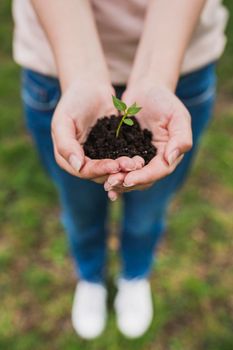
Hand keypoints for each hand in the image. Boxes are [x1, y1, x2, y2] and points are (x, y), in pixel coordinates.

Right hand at [51, 79, 143, 182]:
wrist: (90, 87)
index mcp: (67, 158)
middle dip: (116, 171)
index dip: (99, 170)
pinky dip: (129, 160)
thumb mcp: (63, 121)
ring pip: (112, 170)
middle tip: (132, 165)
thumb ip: (65, 144)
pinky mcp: (111, 151)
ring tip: (138, 163)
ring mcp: (98, 157)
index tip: (114, 165)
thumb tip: (76, 166)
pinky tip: (140, 158)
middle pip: (99, 174)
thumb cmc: (73, 101)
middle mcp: (82, 162)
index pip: (84, 171)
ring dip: (125, 169)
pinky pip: (120, 159)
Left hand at [104, 83, 192, 198]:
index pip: (159, 171)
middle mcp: (156, 161)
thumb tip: (170, 159)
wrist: (145, 89)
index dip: (144, 177)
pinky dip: (112, 175)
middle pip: (144, 179)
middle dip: (128, 182)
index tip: (128, 180)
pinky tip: (102, 180)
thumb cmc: (164, 100)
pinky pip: (120, 168)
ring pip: (131, 177)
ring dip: (119, 182)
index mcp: (170, 154)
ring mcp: (140, 159)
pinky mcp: (126, 154)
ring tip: (106, 184)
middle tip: (111, 183)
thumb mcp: (177, 115)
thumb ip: (181, 138)